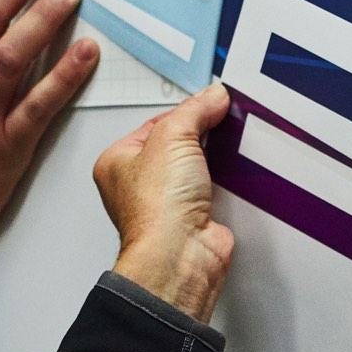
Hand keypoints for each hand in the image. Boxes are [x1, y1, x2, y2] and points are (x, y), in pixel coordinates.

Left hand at [93, 84, 234, 322]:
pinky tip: (233, 176)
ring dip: (215, 161)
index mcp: (118, 162)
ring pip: (199, 168)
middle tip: (218, 124)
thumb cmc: (156, 209)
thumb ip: (194, 111)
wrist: (180, 255)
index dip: (184, 112)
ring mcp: (168, 203)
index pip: (155, 123)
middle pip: (179, 145)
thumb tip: (211, 96)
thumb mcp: (173, 137)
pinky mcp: (194, 218)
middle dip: (201, 136)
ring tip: (226, 151)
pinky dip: (227, 183)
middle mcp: (139, 185)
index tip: (208, 102)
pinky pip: (215, 190)